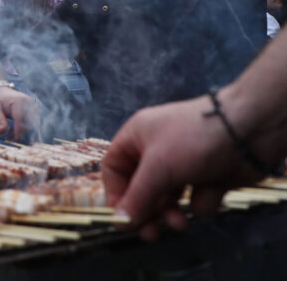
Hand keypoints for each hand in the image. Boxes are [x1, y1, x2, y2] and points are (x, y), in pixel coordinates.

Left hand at [0, 87, 39, 140]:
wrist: (1, 92)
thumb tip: (2, 132)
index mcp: (18, 100)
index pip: (20, 118)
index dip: (18, 130)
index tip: (15, 139)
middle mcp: (28, 102)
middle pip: (28, 122)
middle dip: (20, 131)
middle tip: (9, 136)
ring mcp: (32, 105)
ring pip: (31, 123)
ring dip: (22, 130)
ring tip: (10, 132)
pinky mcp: (34, 109)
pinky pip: (32, 122)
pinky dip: (24, 127)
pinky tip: (15, 129)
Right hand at [102, 93, 260, 240]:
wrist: (250, 129)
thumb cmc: (194, 138)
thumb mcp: (158, 167)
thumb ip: (137, 197)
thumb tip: (118, 223)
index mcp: (137, 137)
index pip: (114, 168)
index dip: (116, 193)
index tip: (124, 217)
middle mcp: (157, 150)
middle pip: (141, 188)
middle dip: (147, 212)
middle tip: (151, 235)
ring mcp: (184, 164)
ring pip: (168, 198)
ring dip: (172, 212)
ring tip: (180, 223)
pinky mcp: (208, 176)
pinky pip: (196, 197)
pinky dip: (203, 199)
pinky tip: (212, 189)